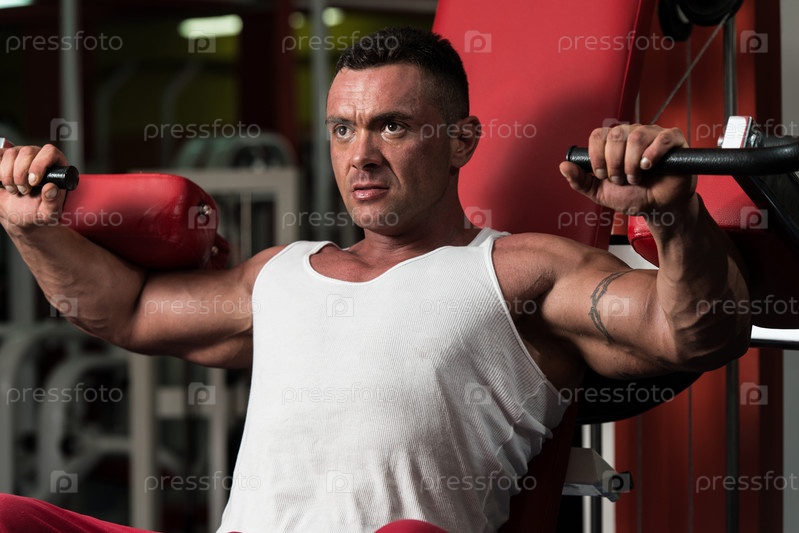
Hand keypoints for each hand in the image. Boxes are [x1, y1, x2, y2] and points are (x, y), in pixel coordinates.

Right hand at [0, 144, 67, 231]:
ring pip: (11, 153)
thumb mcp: (47, 213)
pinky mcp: (4, 157)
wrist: (16, 212)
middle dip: (21, 174)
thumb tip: (51, 188)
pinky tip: (2, 182)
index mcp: (55, 167)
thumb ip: (53, 203)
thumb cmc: (34, 210)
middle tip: (23, 190)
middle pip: (28, 152)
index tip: (33, 182)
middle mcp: (38, 156)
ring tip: (14, 189)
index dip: (40, 165)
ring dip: (8, 175)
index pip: (50, 152)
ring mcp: (20, 155)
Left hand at [559, 124, 696, 216]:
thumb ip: (580, 181)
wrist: (657, 208)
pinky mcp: (674, 140)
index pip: (598, 135)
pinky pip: (662, 137)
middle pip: (615, 135)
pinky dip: (653, 154)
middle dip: (614, 163)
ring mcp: (653, 134)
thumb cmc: (632, 196)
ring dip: (632, 163)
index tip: (603, 175)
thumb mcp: (600, 192)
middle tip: (621, 180)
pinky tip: (649, 167)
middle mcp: (632, 133)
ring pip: (636, 136)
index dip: (597, 156)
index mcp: (614, 142)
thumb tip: (563, 165)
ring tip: (636, 178)